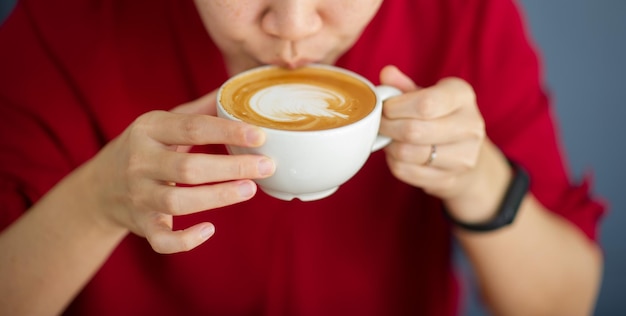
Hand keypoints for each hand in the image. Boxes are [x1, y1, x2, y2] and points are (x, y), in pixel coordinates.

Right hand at [86, 91, 274, 252]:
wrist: (100, 187)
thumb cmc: (145, 149)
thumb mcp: (162, 124)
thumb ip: (198, 111)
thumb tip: (233, 91)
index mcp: (148, 129)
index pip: (192, 127)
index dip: (228, 131)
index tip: (260, 135)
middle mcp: (140, 162)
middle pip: (187, 167)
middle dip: (231, 167)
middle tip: (266, 165)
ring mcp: (139, 195)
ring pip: (177, 202)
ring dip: (218, 197)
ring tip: (250, 189)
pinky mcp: (142, 224)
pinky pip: (162, 239)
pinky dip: (184, 240)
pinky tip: (209, 230)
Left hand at [379, 66, 507, 220]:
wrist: (466, 153)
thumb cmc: (440, 117)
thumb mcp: (427, 95)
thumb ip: (404, 86)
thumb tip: (386, 73)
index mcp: (462, 96)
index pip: (425, 103)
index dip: (396, 107)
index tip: (384, 107)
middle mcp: (470, 125)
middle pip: (414, 131)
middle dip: (387, 127)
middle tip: (379, 124)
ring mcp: (464, 156)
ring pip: (408, 153)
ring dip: (389, 146)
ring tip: (388, 138)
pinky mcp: (450, 179)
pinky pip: (407, 171)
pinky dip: (394, 162)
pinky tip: (397, 154)